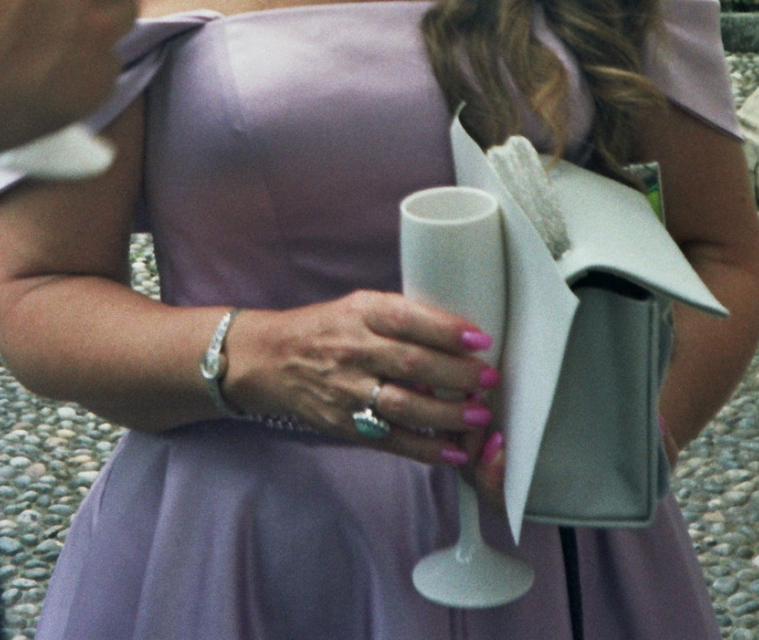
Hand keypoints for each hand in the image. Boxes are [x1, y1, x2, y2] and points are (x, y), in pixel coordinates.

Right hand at [223, 291, 497, 474]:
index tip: (480, 339)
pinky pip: (391, 439)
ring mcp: (348, 390)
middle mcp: (354, 350)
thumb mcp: (357, 307)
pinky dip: (425, 449)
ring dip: (448, 414)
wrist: (269, 360)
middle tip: (489, 380)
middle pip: (413, 364)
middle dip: (458, 375)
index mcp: (361, 313)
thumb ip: (401, 319)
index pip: (408, 319)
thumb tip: (459, 338)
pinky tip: (452, 451)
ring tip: (479, 415)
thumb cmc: (324, 329)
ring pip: (405, 406)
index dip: (447, 330)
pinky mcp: (345, 424)